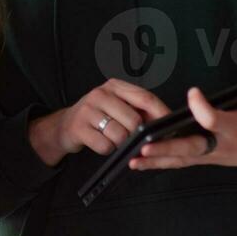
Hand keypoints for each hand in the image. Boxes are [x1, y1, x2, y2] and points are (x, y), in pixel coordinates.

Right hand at [30, 79, 171, 165]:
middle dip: (136, 135)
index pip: (145, 98)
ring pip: (120, 135)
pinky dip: (107, 149)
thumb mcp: (117, 105)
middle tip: (129, 137)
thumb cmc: (98, 116)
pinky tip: (101, 142)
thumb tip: (164, 122)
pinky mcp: (79, 127)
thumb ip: (139, 109)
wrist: (66, 125)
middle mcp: (101, 94)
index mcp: (115, 86)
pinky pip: (105, 146)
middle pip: (134, 120)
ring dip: (119, 143)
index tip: (170, 126)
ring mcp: (88, 110)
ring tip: (112, 138)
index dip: (160, 113)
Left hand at [130, 71, 236, 170]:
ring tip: (133, 159)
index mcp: (235, 129)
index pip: (215, 120)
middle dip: (168, 148)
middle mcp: (220, 145)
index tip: (193, 93)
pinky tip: (139, 163)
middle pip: (191, 148)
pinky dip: (160, 164)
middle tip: (145, 145)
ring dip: (157, 160)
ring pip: (181, 160)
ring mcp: (211, 155)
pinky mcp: (205, 159)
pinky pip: (180, 163)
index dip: (204, 109)